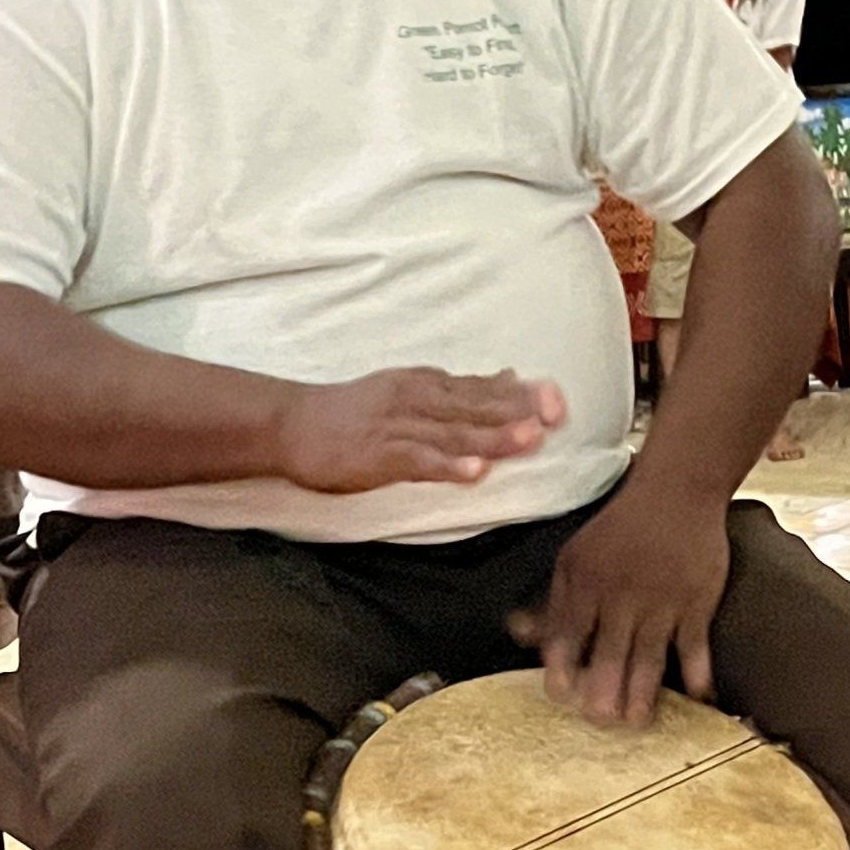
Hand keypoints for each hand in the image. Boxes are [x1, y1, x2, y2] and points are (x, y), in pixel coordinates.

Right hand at [278, 368, 565, 493]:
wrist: (291, 423)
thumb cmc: (352, 412)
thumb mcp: (410, 389)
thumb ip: (459, 389)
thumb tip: (510, 377)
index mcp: (427, 384)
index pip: (482, 386)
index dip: (520, 393)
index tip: (557, 399)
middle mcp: (417, 399)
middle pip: (475, 405)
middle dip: (517, 410)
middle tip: (556, 414)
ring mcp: (397, 426)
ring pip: (453, 432)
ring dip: (492, 436)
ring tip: (529, 439)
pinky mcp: (378, 454)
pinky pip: (418, 461)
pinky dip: (447, 465)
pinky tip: (474, 473)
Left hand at [511, 486, 729, 725]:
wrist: (676, 493)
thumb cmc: (619, 530)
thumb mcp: (576, 558)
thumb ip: (554, 602)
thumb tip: (519, 634)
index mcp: (586, 583)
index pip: (569, 631)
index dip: (562, 664)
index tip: (559, 694)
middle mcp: (621, 595)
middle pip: (610, 650)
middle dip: (603, 688)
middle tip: (599, 721)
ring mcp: (662, 600)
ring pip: (650, 654)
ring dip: (643, 691)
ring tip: (637, 722)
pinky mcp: (697, 601)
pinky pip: (695, 643)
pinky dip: (698, 671)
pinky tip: (698, 698)